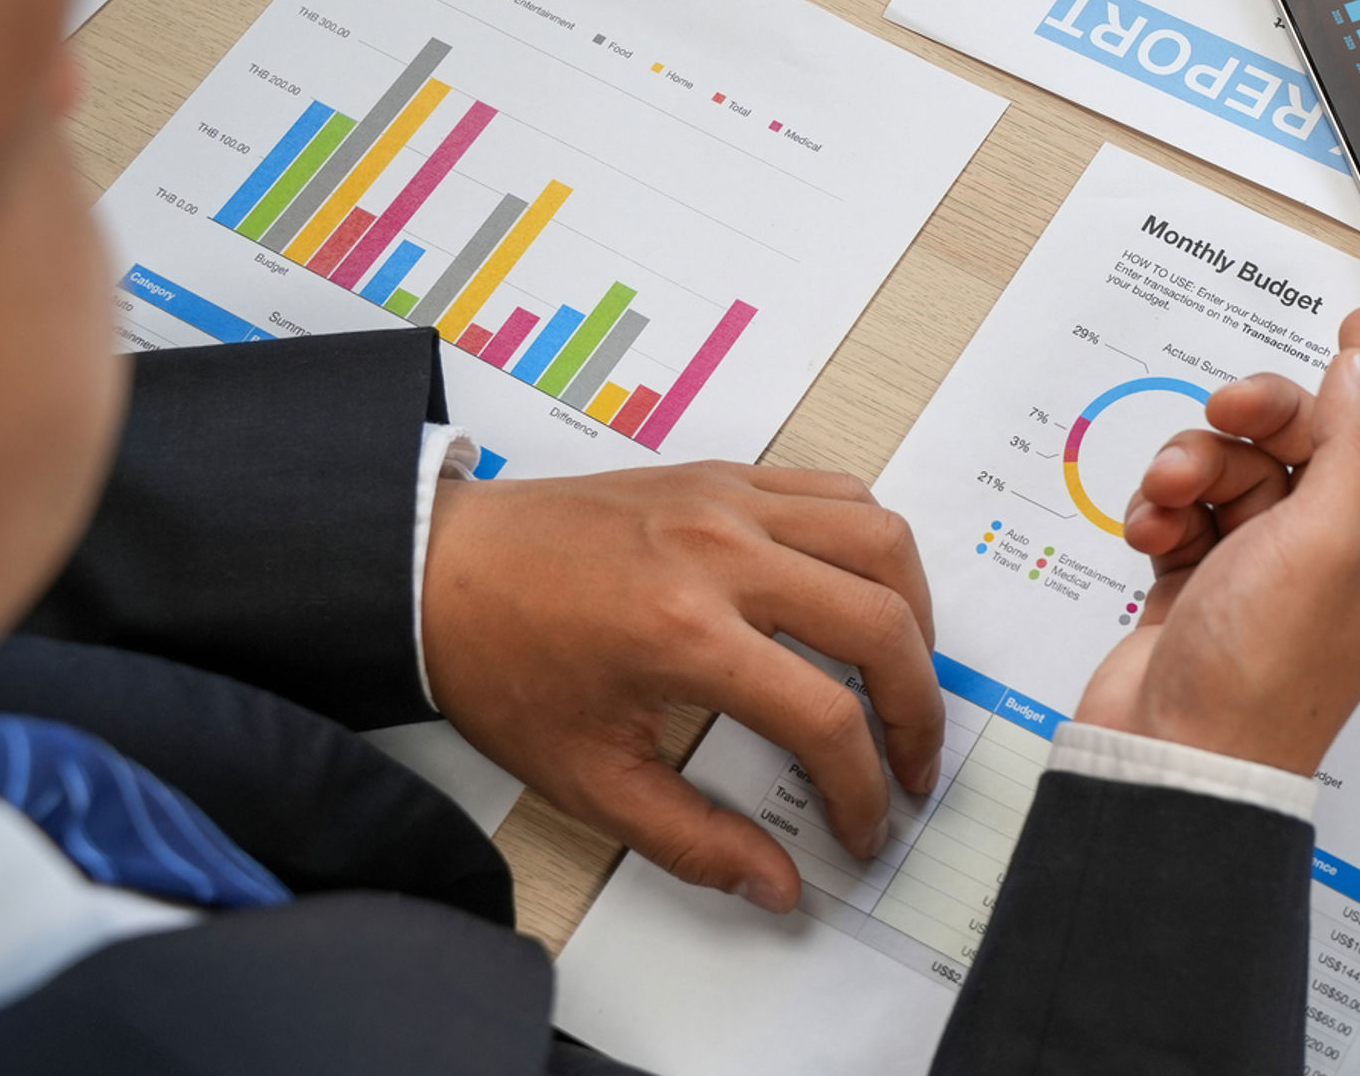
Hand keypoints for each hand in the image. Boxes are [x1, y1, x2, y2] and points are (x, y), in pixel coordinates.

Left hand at [421, 463, 939, 912]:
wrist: (440, 569)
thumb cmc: (500, 663)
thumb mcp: (586, 778)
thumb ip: (692, 840)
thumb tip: (774, 884)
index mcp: (684, 635)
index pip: (825, 718)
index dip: (862, 789)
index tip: (863, 826)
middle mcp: (722, 555)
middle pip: (880, 623)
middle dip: (919, 709)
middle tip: (914, 762)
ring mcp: (731, 503)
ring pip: (881, 540)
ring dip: (915, 614)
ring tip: (907, 674)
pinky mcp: (727, 475)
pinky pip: (840, 490)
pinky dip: (874, 543)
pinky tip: (862, 591)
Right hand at [1075, 310, 1359, 774]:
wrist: (1173, 759)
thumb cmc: (1263, 676)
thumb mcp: (1330, 539)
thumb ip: (1354, 443)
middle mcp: (1325, 553)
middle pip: (1306, 440)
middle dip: (1261, 414)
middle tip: (1228, 408)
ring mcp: (1258, 570)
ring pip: (1233, 470)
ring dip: (1194, 464)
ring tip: (1170, 492)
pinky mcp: (1197, 587)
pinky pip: (1183, 513)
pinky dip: (1161, 509)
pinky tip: (1152, 531)